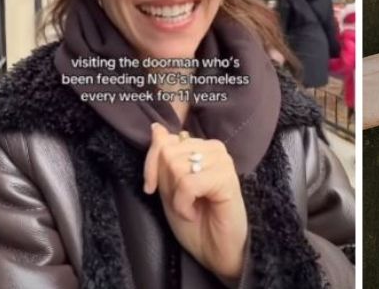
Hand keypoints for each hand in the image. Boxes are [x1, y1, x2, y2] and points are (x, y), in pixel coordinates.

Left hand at [143, 124, 247, 283]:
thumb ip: (162, 160)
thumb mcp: (168, 189)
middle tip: (180, 201)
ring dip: (176, 196)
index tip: (151, 188)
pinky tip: (194, 212)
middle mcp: (214, 150)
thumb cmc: (195, 223)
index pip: (164, 141)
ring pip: (177, 166)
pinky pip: (188, 183)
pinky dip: (183, 204)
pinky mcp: (227, 178)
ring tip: (190, 207)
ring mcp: (223, 162)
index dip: (151, 165)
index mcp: (201, 148)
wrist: (215, 251)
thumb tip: (156, 128)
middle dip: (166, 183)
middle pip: (168, 153)